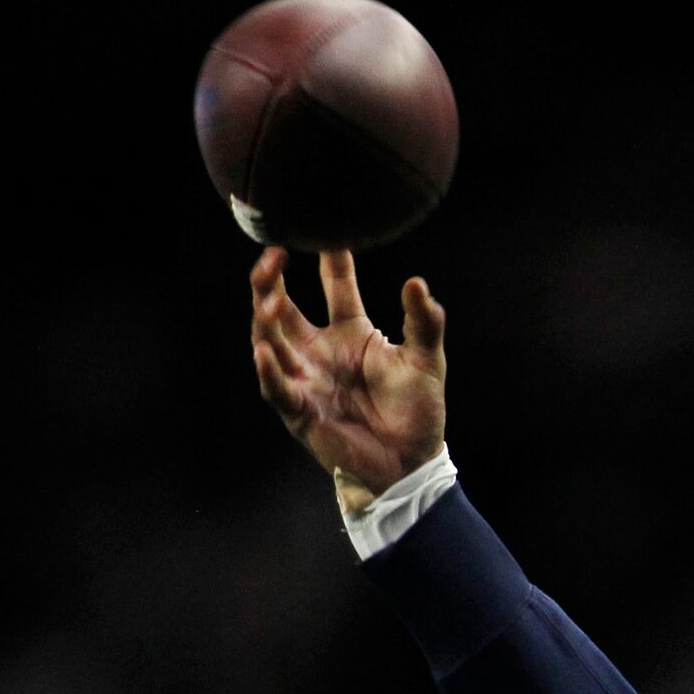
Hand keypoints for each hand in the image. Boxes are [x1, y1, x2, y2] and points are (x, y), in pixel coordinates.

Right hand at [250, 247, 445, 507]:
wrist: (412, 464)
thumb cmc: (417, 413)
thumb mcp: (426, 362)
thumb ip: (423, 323)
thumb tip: (418, 284)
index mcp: (351, 333)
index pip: (336, 286)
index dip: (331, 259)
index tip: (326, 229)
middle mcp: (320, 351)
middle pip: (284, 308)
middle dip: (271, 282)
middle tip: (274, 256)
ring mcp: (306, 379)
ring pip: (271, 341)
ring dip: (267, 320)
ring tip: (271, 298)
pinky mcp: (300, 411)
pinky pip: (278, 389)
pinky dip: (270, 372)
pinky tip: (267, 352)